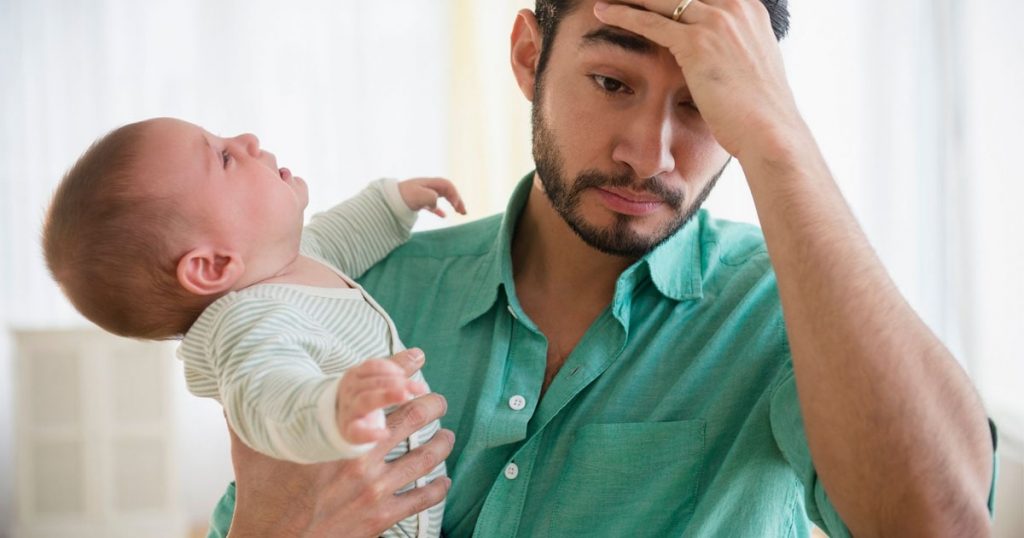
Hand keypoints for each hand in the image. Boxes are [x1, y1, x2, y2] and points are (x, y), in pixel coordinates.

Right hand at [226, 349, 453, 537]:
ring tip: (446, 436)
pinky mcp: (381, 518)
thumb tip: (235, 387)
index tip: (417, 358)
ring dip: (442, 443)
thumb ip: (249, 414)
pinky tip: (442, 480)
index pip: (379, 390)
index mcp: (336, 435)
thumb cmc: (261, 496)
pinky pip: (422, 499)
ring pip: (426, 457)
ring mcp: (375, 490)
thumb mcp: (253, 448)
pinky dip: (438, 487)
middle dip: (432, 403)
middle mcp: (362, 459)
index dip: (402, 369)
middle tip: (436, 400)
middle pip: (414, 418)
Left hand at [398, 177, 466, 217]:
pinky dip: (439, 210)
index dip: (454, 195)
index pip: (447, 185)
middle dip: (457, 200)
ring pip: (441, 197)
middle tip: (463, 211)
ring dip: (452, 204)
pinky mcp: (417, 202)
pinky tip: (443, 216)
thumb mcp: (419, 196)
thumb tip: (436, 204)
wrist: (387, 200)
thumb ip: (432, 198)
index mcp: (429, 183)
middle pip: (447, 190)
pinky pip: (432, 204)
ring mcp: (422, 194)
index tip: (456, 206)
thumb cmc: (402, 197)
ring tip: (459, 212)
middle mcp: (427, 187)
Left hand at [594, 0, 803, 159]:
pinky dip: (623, 15)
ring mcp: (716, 21)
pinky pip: (650, 22)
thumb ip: (732, 45)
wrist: (769, 130)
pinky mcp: (696, 42)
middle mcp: (734, 6)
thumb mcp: (750, 63)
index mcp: (748, 7)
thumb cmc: (758, 109)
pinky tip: (603, 12)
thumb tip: (715, 51)